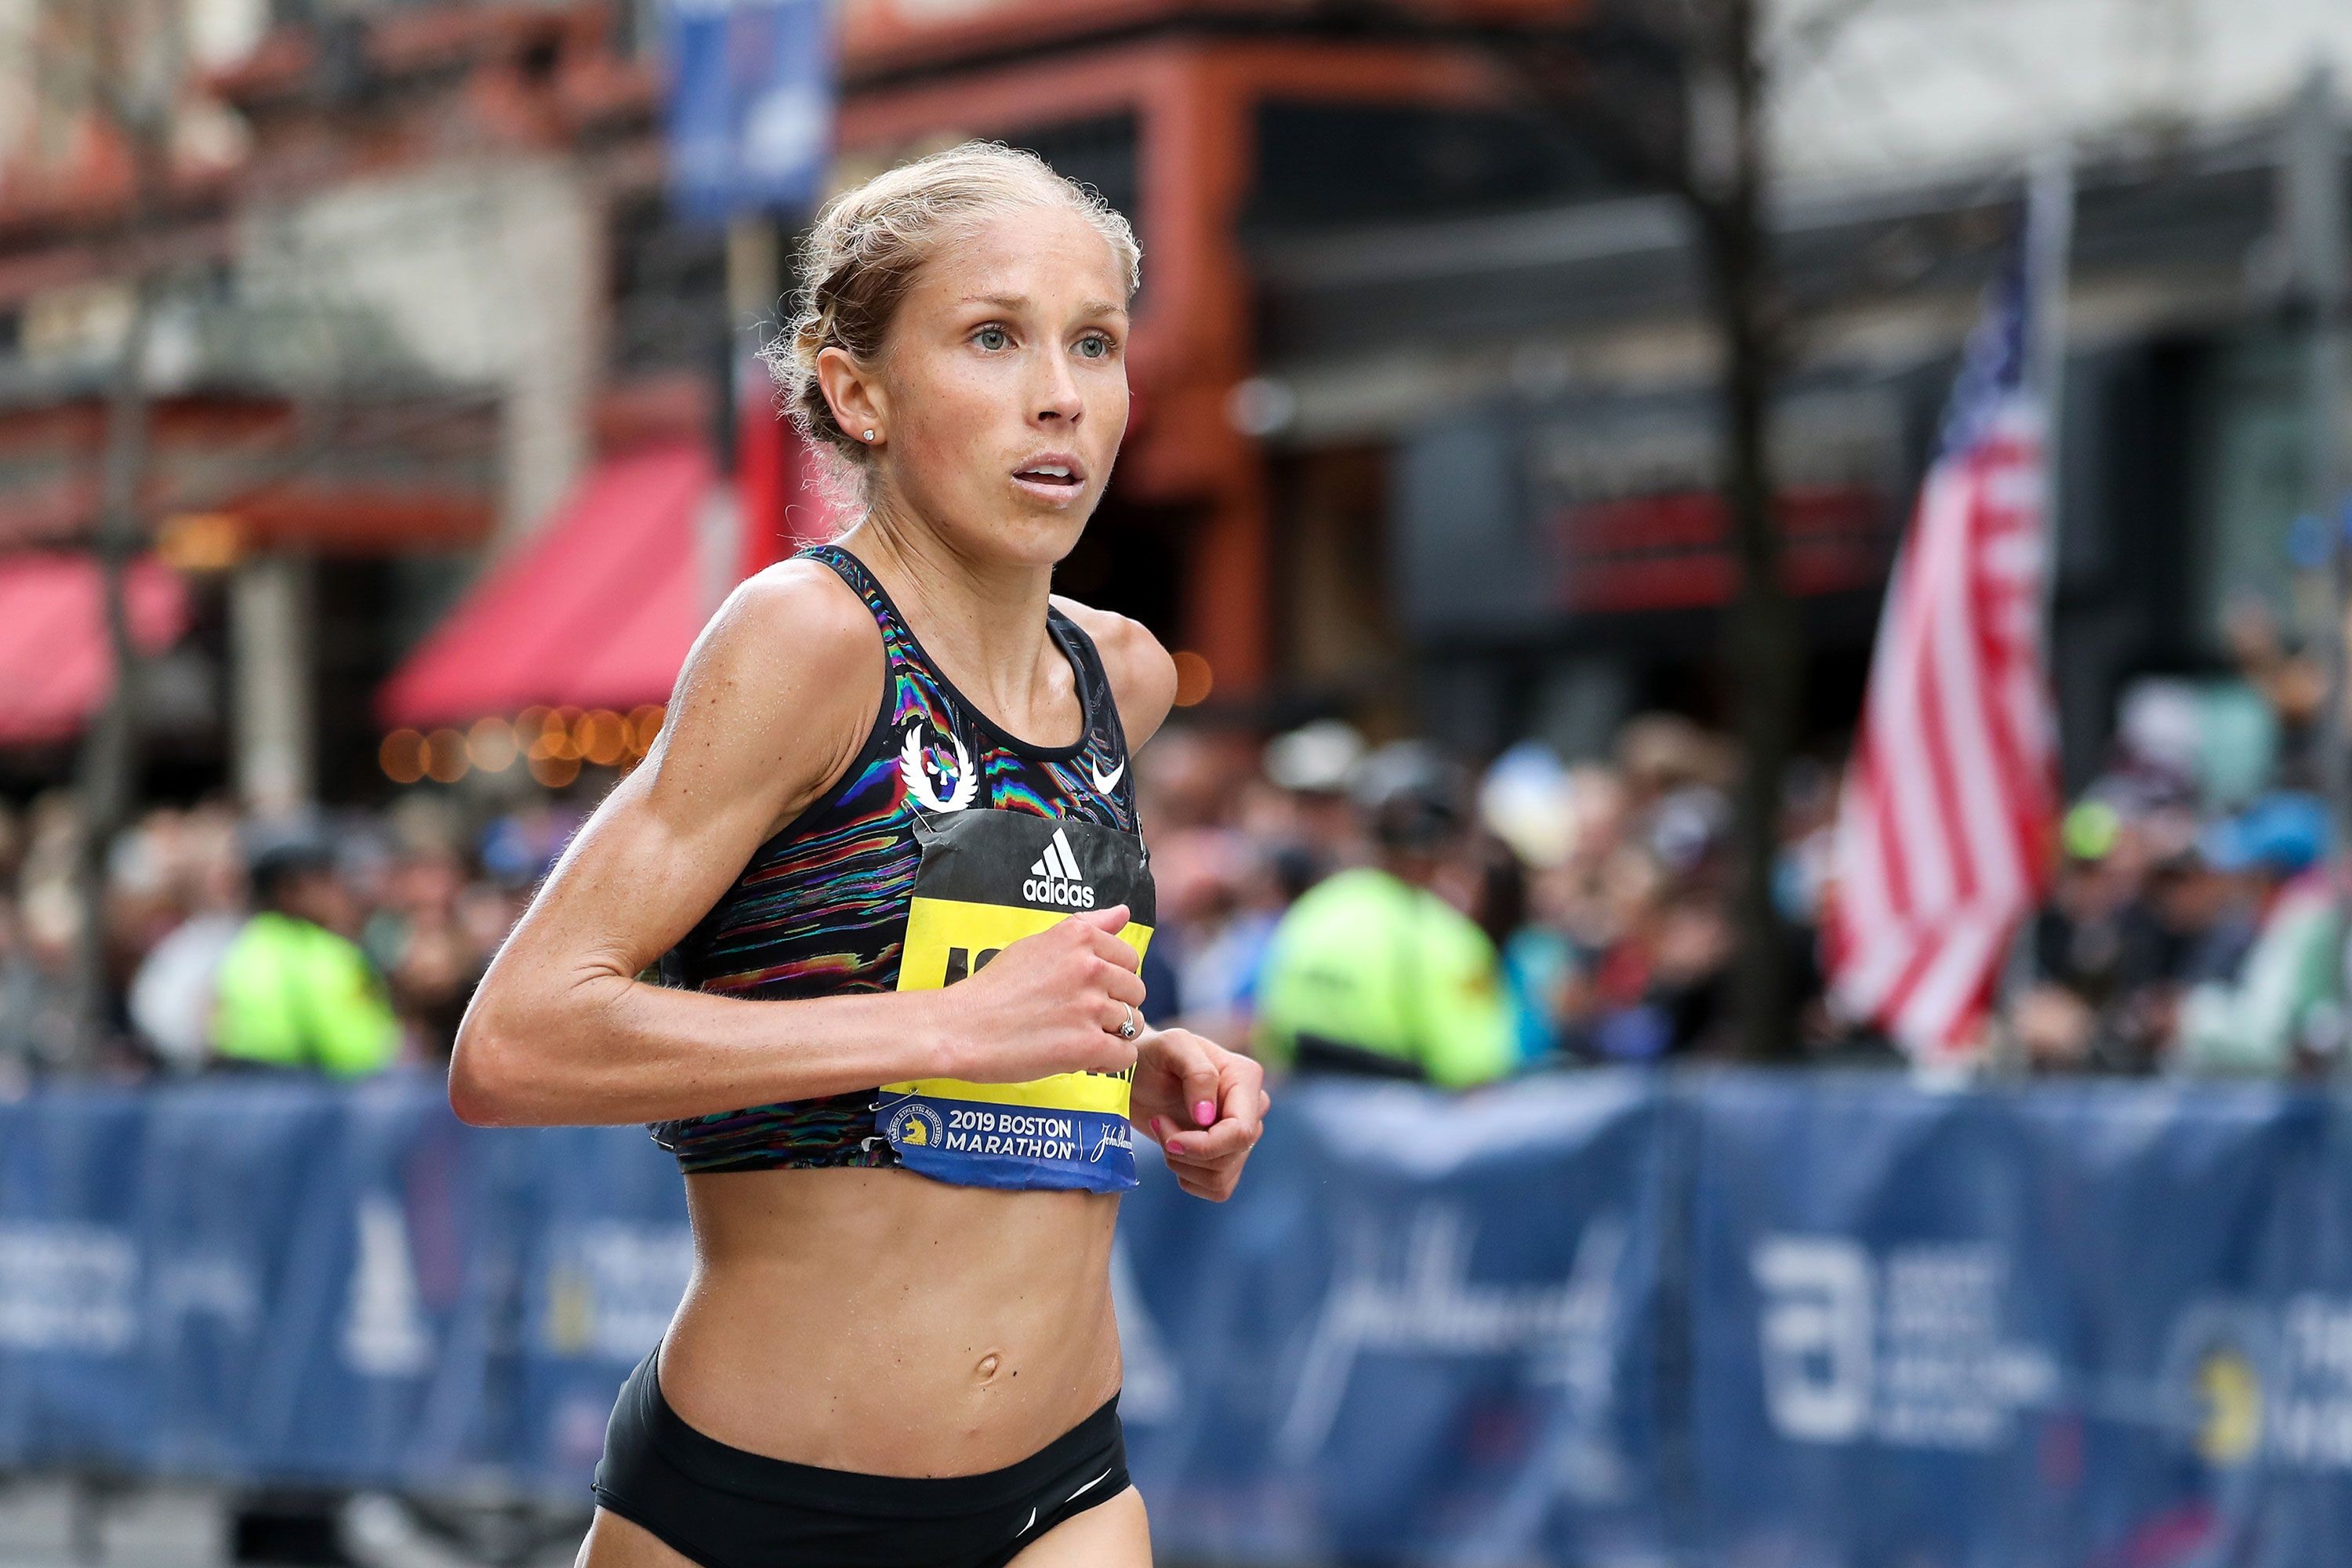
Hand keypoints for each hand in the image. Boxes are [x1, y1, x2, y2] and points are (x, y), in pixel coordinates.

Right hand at [934, 904, 1146, 1082]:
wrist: (960, 1028)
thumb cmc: (994, 988)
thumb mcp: (1037, 944)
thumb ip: (1085, 926)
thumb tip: (1124, 911)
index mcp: (1079, 938)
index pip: (1129, 958)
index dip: (1111, 980)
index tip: (1086, 992)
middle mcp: (1089, 967)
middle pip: (1135, 991)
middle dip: (1115, 1007)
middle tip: (1080, 1018)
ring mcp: (1090, 1007)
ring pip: (1134, 1023)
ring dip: (1112, 1035)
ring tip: (1078, 1037)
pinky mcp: (1086, 1046)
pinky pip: (1124, 1056)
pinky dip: (1108, 1062)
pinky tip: (1083, 1058)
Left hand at [1131, 1026, 1269, 1201]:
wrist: (1139, 1074)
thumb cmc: (1154, 1055)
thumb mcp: (1171, 1045)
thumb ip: (1197, 1072)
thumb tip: (1208, 1116)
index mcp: (1246, 1079)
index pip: (1241, 1132)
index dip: (1204, 1143)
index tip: (1166, 1130)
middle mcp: (1251, 1109)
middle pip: (1230, 1156)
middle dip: (1186, 1151)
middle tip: (1159, 1124)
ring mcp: (1241, 1136)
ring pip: (1221, 1177)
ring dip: (1182, 1163)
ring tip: (1165, 1133)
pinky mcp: (1227, 1158)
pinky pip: (1217, 1189)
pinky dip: (1188, 1177)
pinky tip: (1174, 1149)